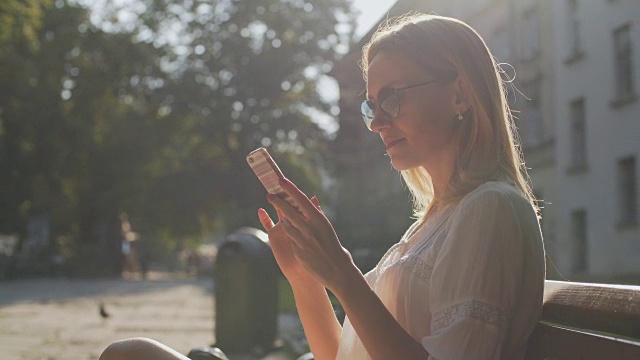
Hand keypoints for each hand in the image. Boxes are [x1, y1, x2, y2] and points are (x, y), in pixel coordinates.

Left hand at [267, 178, 358, 293]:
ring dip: (282, 218)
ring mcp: (303, 240)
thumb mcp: (327, 228)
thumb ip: (318, 214)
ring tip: (280, 214)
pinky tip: (288, 230)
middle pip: (289, 211)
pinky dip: (290, 233)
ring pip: (287, 225)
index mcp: (320, 220)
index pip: (302, 200)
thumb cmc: (335, 248)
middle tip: (270, 195)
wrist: (338, 272)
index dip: (290, 189)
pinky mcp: (298, 251)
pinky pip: (291, 239)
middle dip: (278, 202)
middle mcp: (310, 228)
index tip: (281, 181)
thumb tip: (312, 199)